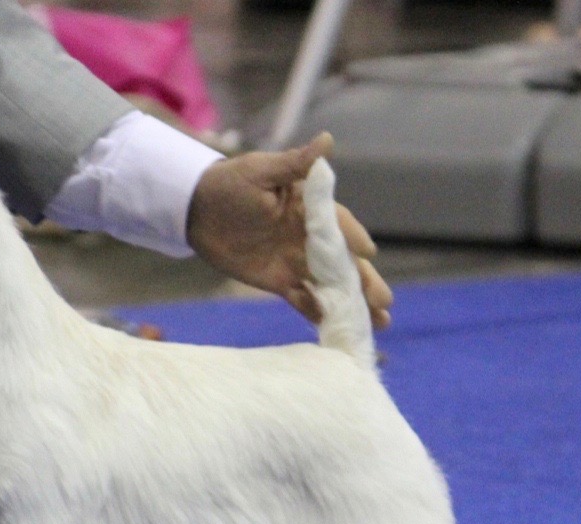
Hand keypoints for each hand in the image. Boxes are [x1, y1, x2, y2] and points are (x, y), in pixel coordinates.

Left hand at [186, 133, 392, 327]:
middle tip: (385, 299)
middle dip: (364, 280)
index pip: (337, 224)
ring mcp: (295, 260)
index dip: (352, 237)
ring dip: (351, 302)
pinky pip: (302, 299)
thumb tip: (327, 140)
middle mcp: (309, 236)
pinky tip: (335, 327)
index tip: (366, 252)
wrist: (195, 210)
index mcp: (310, 207)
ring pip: (329, 284)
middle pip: (342, 261)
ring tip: (377, 320)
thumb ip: (295, 164)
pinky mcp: (278, 280)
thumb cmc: (230, 183)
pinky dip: (318, 312)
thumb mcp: (261, 170)